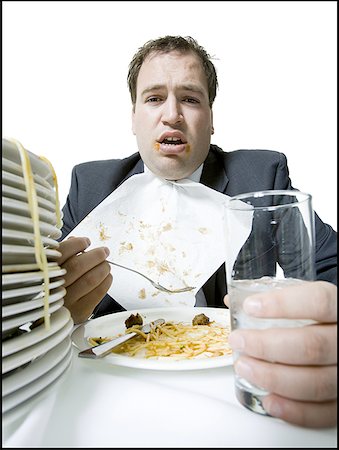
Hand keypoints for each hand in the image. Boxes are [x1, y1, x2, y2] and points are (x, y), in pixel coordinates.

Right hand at [56, 236, 112, 323]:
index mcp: (44, 274)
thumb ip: (62, 256)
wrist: (51, 320)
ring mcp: (66, 302)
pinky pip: (98, 293)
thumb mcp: (53, 272)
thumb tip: (74, 240)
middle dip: (95, 255)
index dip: (76, 244)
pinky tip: (107, 277)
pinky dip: (106, 281)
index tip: (86, 241)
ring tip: (106, 264)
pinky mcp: (79, 312)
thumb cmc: (55, 290)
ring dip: (103, 268)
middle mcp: (53, 288)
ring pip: (90, 279)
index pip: (60, 253)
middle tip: (104, 251)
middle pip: (77, 266)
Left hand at [224, 281, 336, 427]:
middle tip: (239, 340)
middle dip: (266, 345)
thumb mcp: (304, 298)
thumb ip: (274, 298)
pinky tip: (269, 399)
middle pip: (311, 345)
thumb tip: (233, 302)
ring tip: (245, 367)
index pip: (318, 302)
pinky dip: (294, 410)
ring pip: (316, 383)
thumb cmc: (321, 317)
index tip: (251, 306)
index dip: (282, 305)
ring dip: (272, 377)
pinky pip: (324, 413)